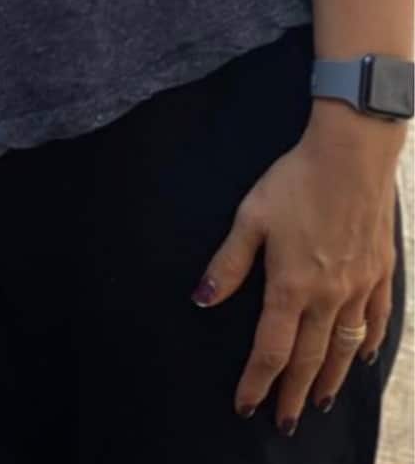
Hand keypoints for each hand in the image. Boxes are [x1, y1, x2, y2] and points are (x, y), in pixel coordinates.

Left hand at [193, 105, 401, 434]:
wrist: (352, 155)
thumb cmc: (296, 181)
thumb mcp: (251, 216)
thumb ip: (228, 263)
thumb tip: (202, 299)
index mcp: (291, 285)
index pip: (271, 349)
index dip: (257, 381)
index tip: (246, 406)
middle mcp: (328, 296)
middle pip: (309, 359)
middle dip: (293, 394)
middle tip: (286, 424)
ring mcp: (358, 287)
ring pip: (344, 347)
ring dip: (330, 378)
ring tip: (319, 401)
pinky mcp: (379, 272)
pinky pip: (375, 320)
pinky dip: (368, 344)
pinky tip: (362, 357)